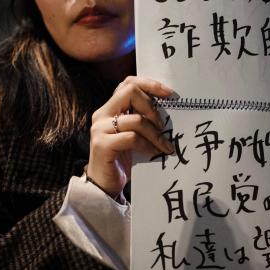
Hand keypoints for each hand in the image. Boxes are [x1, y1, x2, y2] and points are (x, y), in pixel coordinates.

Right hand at [87, 76, 173, 197]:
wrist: (103, 186)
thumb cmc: (123, 159)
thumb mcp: (134, 133)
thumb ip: (142, 118)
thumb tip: (170, 109)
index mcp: (110, 108)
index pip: (128, 83)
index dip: (150, 84)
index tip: (169, 94)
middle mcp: (102, 114)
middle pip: (130, 92)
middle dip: (152, 107)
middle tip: (163, 125)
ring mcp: (100, 129)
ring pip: (136, 119)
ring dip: (156, 133)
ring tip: (165, 145)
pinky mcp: (102, 145)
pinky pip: (132, 138)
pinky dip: (148, 145)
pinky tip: (154, 152)